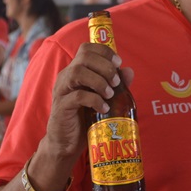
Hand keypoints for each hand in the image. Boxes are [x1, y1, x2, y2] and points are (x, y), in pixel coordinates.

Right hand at [38, 43, 129, 163]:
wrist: (67, 142)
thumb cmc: (85, 117)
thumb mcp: (103, 98)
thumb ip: (115, 84)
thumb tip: (130, 71)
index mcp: (76, 71)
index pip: (87, 48)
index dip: (104, 52)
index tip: (118, 63)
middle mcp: (66, 76)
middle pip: (84, 56)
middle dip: (105, 66)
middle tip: (116, 82)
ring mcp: (62, 90)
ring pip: (77, 72)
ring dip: (99, 81)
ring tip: (110, 94)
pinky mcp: (61, 106)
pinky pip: (77, 97)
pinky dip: (94, 100)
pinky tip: (104, 108)